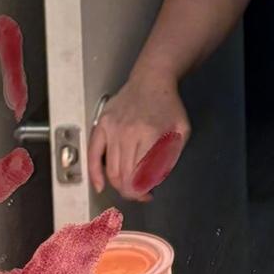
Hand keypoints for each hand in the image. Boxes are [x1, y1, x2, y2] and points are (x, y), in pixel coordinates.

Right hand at [86, 69, 189, 202]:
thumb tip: (153, 181)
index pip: (139, 176)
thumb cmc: (168, 104)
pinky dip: (94, 173)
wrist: (152, 78)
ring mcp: (112, 129)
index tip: (147, 195)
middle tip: (139, 193)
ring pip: (110, 170)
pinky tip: (100, 185)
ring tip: (128, 187)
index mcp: (149, 135)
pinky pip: (93, 155)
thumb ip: (170, 156)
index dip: (142, 192)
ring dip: (118, 185)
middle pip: (123, 177)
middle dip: (131, 192)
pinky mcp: (101, 125)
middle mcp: (128, 133)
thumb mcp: (180, 130)